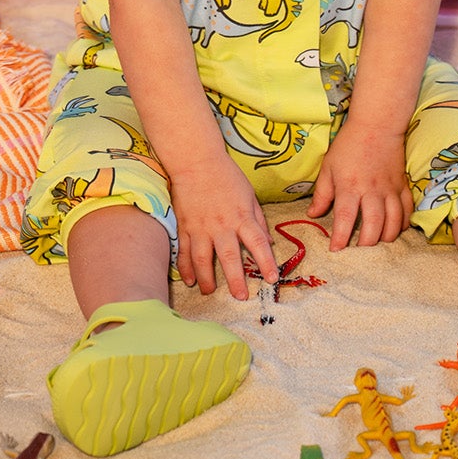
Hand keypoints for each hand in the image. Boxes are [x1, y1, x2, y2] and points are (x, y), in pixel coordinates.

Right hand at [170, 158, 278, 299]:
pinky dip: (185, 267)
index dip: (266, 262)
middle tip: (241, 297)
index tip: (272, 278)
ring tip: (209, 293)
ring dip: (206, 278)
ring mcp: (200, 227)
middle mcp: (221, 225)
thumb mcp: (249, 195)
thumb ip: (258, 219)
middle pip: (229, 257)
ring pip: (202, 258)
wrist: (196, 161)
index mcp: (241, 217)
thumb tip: (268, 242)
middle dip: (235, 279)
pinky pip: (184, 251)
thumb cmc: (226, 175)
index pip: (257, 243)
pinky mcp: (184, 226)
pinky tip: (189, 280)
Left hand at [307, 123, 412, 250]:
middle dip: (366, 245)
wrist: (377, 124)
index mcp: (350, 187)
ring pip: (393, 222)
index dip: (340, 238)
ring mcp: (390, 190)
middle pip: (373, 226)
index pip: (344, 219)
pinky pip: (407, 210)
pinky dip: (403, 224)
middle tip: (358, 253)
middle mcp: (371, 191)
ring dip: (386, 238)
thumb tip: (313, 214)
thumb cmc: (348, 145)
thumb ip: (322, 193)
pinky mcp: (403, 186)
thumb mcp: (329, 167)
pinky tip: (396, 229)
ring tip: (377, 244)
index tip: (336, 251)